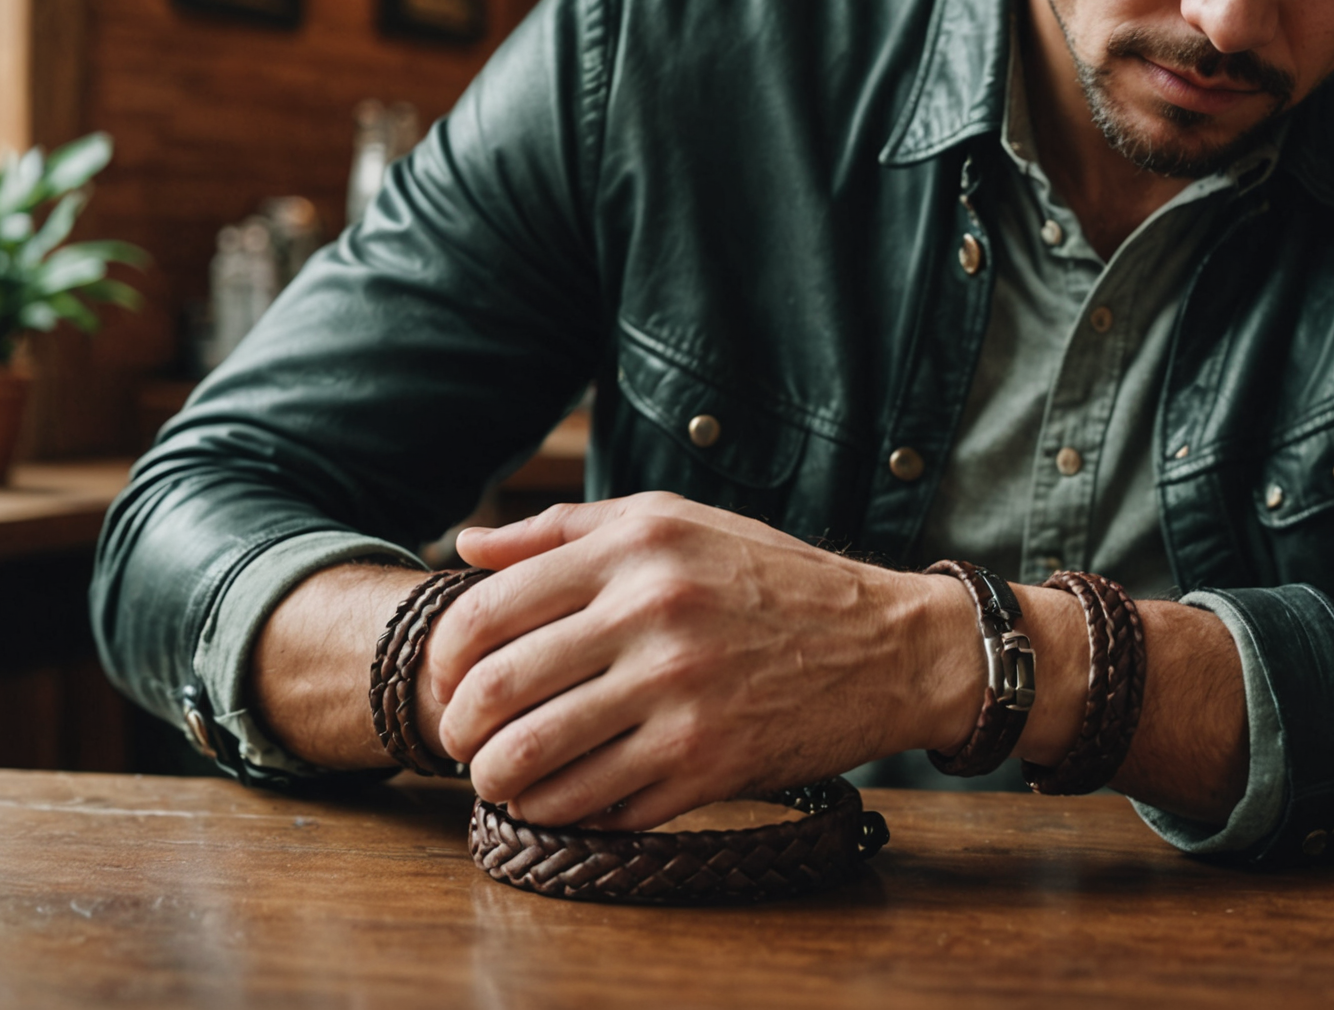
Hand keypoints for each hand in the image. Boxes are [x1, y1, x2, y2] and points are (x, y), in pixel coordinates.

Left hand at [426, 493, 982, 829]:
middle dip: (460, 732)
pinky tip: (569, 797)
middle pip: (494, 693)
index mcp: (635, 550)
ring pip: (534, 760)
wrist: (886, 646)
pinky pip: (597, 805)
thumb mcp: (674, 522)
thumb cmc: (770, 578)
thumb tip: (468, 546)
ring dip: (499, 781)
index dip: (446, 661)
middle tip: (467, 742)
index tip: (453, 681)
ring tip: (504, 778)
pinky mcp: (708, 764)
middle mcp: (653, 617)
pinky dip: (565, 810)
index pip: (485, 613)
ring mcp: (680, 695)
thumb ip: (565, 531)